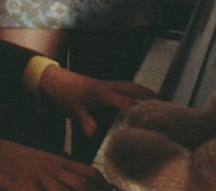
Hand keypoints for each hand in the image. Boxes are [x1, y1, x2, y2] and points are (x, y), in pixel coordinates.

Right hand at [0, 138, 109, 190]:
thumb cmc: (24, 159)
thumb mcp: (48, 158)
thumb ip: (65, 167)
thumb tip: (84, 176)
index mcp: (61, 161)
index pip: (89, 172)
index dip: (104, 185)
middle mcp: (54, 169)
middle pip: (81, 184)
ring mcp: (40, 179)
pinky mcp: (25, 187)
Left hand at [39, 65, 153, 139]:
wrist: (52, 79)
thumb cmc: (63, 94)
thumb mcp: (72, 110)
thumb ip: (85, 121)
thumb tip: (93, 135)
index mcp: (101, 93)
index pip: (125, 101)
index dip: (138, 110)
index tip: (150, 118)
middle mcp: (106, 86)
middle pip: (131, 88)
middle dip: (146, 94)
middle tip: (162, 101)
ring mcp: (104, 84)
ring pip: (127, 85)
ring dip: (141, 90)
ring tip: (155, 97)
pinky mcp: (101, 85)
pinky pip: (122, 86)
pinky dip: (132, 90)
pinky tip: (135, 96)